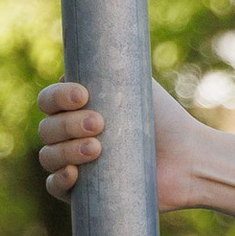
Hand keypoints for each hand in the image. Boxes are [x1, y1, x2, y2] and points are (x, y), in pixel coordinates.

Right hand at [34, 77, 234, 223]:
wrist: (188, 158)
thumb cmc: (164, 119)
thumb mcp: (137, 84)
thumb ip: (111, 64)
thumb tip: (87, 41)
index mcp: (76, 109)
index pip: (48, 101)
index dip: (57, 98)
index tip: (82, 96)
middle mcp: (70, 135)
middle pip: (46, 130)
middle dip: (67, 126)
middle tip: (100, 124)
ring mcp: (75, 164)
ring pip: (48, 157)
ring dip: (65, 152)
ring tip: (98, 149)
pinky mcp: (84, 194)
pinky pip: (54, 187)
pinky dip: (59, 180)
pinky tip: (74, 175)